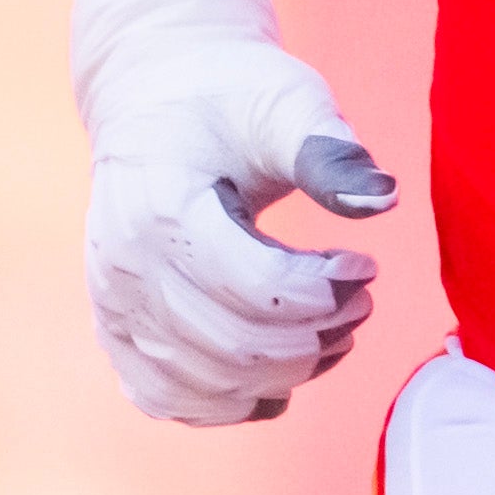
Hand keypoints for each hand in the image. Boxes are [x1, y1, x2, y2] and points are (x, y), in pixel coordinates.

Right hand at [83, 76, 395, 427]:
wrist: (152, 96)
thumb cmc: (227, 94)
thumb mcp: (285, 101)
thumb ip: (330, 153)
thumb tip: (382, 199)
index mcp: (162, 207)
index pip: (254, 288)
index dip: (325, 289)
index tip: (366, 263)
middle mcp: (124, 267)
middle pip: (236, 347)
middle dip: (318, 335)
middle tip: (360, 300)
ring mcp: (112, 307)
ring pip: (210, 385)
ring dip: (287, 371)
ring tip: (332, 329)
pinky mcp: (116, 331)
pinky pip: (171, 401)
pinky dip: (231, 400)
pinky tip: (278, 369)